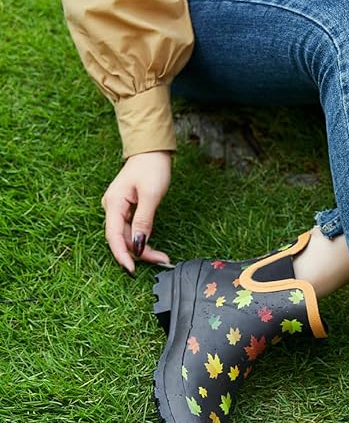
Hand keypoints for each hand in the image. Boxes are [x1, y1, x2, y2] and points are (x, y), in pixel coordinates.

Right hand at [101, 151, 171, 273]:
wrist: (151, 152)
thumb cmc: (151, 168)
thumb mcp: (151, 195)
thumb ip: (143, 220)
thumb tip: (138, 244)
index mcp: (114, 203)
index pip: (113, 236)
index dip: (122, 255)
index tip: (132, 270)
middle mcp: (112, 208)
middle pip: (121, 239)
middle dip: (140, 254)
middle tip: (161, 261)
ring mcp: (118, 210)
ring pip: (127, 237)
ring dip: (143, 249)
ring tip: (162, 258)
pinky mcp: (126, 211)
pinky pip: (131, 231)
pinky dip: (142, 240)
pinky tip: (153, 248)